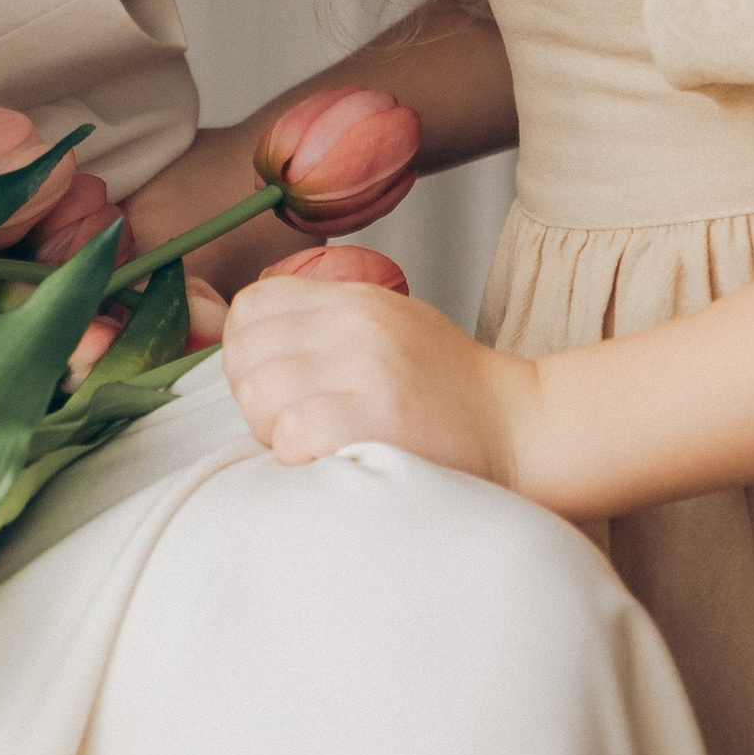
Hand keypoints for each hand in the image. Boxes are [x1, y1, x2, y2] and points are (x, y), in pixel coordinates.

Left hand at [221, 271, 535, 486]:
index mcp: (352, 298)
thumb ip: (320, 318)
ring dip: (273, 430)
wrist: (517, 427)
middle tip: (293, 419)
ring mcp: (367, 371)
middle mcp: (355, 325)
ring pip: (260, 396)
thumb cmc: (445, 387)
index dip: (247, 350)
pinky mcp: (377, 421)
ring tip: (313, 440)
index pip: (250, 306)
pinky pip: (293, 434)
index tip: (273, 378)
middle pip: (244, 356)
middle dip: (255, 398)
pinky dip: (298, 454)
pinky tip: (329, 456)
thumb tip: (236, 329)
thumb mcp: (385, 322)